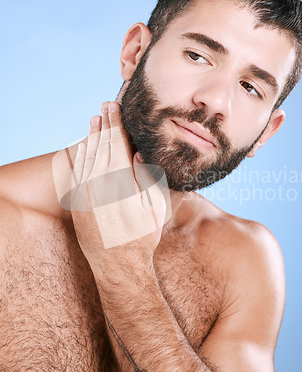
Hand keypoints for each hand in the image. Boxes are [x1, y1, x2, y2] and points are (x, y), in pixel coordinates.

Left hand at [68, 101, 168, 277]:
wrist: (117, 265)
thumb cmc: (142, 237)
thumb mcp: (154, 207)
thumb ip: (146, 177)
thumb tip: (137, 154)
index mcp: (119, 178)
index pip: (116, 141)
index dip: (116, 122)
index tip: (115, 106)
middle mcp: (97, 181)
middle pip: (100, 144)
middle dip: (104, 123)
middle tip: (105, 106)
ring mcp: (83, 191)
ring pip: (87, 155)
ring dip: (91, 136)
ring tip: (94, 120)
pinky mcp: (76, 202)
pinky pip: (77, 171)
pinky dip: (81, 156)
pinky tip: (84, 148)